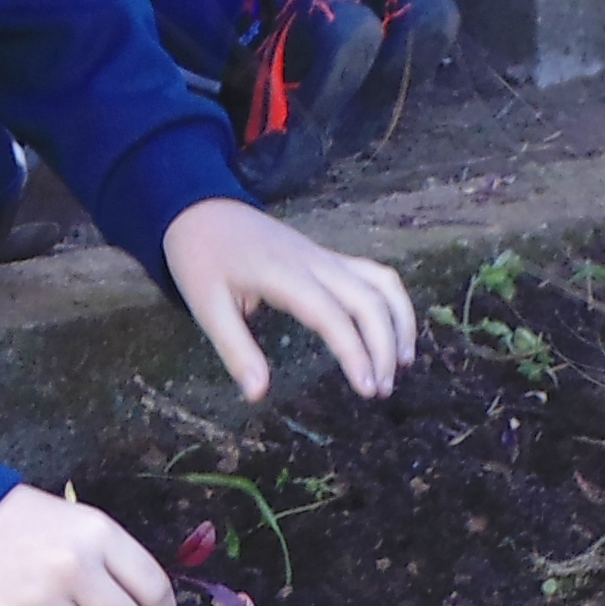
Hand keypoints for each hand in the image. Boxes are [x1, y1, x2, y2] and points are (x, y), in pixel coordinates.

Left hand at [160, 200, 413, 403]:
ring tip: (402, 364)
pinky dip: (392, 301)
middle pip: (369, 300)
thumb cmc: (202, 259)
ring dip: (400, 321)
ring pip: (381, 283)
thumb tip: (257, 395)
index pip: (333, 316)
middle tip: (381, 391)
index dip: (356, 353)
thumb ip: (235, 350)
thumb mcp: (206, 306)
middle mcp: (315, 263)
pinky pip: (373, 274)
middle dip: (385, 346)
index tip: (367, 388)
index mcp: (285, 275)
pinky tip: (392, 331)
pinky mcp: (328, 257)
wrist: (203, 211)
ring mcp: (325, 257)